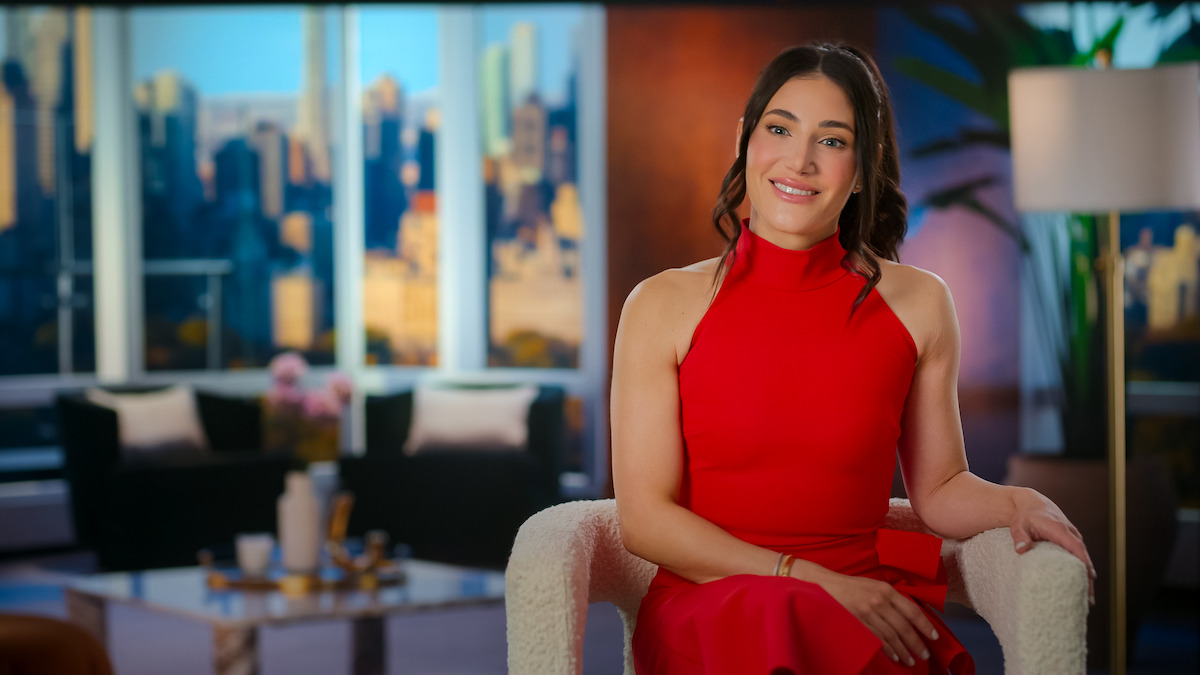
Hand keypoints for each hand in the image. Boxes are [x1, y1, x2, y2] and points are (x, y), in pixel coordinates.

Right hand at [808, 567, 937, 666]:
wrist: (824, 585)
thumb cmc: (850, 586)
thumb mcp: (873, 585)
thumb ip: (890, 598)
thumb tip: (909, 616)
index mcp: (886, 590)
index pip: (912, 610)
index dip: (925, 626)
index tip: (934, 637)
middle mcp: (879, 601)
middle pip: (904, 627)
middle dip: (916, 643)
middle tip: (924, 654)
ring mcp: (867, 613)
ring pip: (892, 636)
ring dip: (903, 651)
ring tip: (910, 660)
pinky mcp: (857, 622)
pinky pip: (877, 640)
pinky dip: (888, 650)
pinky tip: (894, 657)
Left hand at [1010, 488, 1095, 604]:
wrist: (1033, 504)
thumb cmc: (1025, 516)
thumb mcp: (1018, 525)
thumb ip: (1020, 537)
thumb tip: (1021, 550)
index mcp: (1060, 529)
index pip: (1075, 546)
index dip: (1083, 562)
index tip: (1089, 578)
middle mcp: (1071, 533)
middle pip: (1083, 557)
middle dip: (1087, 578)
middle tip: (1088, 600)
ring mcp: (1073, 537)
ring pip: (1083, 559)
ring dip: (1087, 578)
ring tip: (1087, 601)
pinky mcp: (1072, 542)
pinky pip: (1079, 557)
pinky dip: (1082, 571)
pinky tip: (1081, 588)